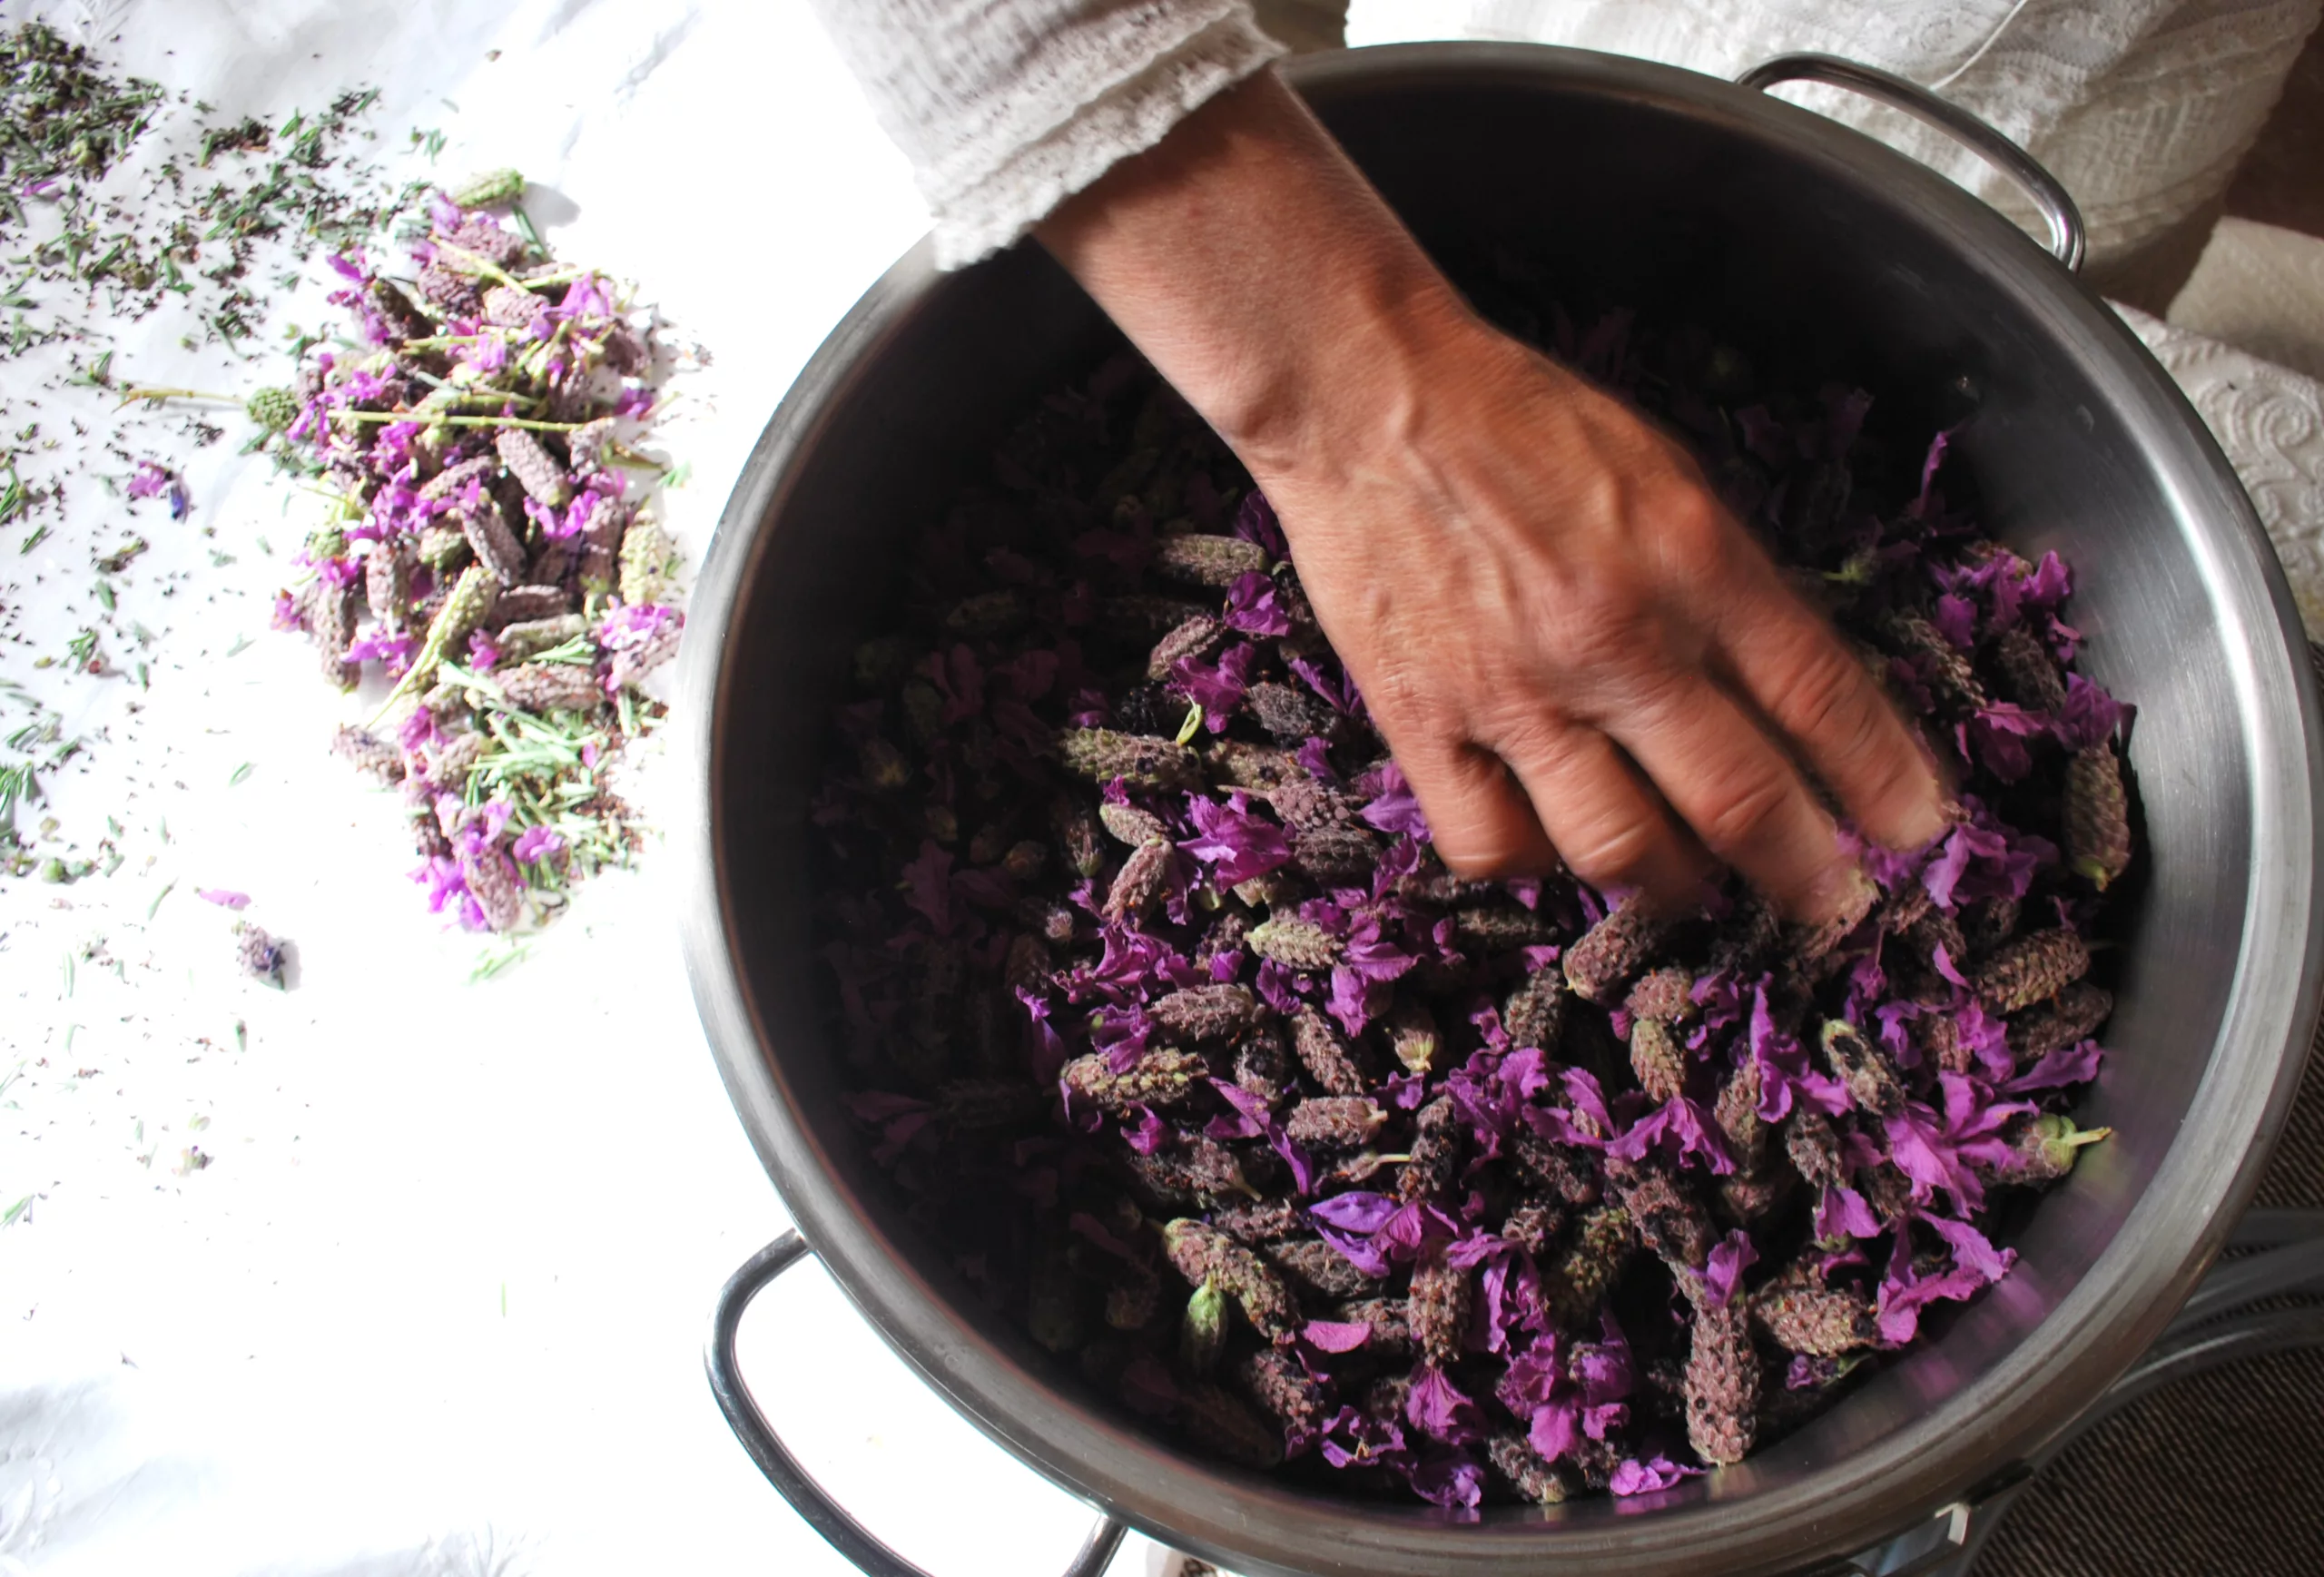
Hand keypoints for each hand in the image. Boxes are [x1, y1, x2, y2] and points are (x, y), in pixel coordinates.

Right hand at [1040, 71, 1947, 918]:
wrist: (1368, 396)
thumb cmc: (1520, 421)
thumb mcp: (1663, 473)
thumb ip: (1727, 583)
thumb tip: (1784, 694)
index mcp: (1691, 555)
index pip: (1820, 694)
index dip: (1881, 779)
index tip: (1918, 830)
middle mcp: (1615, 635)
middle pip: (1738, 797)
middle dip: (1803, 872)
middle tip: (1830, 908)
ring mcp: (1513, 690)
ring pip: (1619, 846)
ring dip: (1672, 884)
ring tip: (1686, 883)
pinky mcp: (1421, 720)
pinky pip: (1493, 842)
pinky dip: (1534, 863)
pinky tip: (1548, 844)